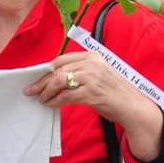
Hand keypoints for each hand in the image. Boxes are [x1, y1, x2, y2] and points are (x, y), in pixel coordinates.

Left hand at [23, 51, 161, 160]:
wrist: (132, 105)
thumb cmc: (114, 91)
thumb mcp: (98, 74)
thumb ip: (80, 72)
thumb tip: (53, 77)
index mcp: (93, 56)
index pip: (62, 60)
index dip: (46, 70)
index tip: (37, 78)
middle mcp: (92, 64)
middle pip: (58, 71)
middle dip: (42, 82)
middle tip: (31, 91)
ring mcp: (93, 78)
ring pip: (59, 81)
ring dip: (46, 92)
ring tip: (42, 99)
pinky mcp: (92, 93)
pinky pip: (66, 96)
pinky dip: (55, 101)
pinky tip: (52, 104)